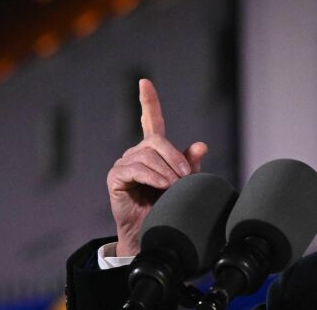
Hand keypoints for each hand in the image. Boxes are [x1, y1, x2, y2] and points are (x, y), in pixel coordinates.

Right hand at [106, 79, 207, 255]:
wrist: (152, 233)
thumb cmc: (167, 206)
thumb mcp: (184, 183)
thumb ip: (190, 164)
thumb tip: (201, 145)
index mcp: (153, 150)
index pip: (150, 119)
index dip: (148, 101)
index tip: (145, 82)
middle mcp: (136, 152)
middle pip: (157, 141)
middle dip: (174, 157)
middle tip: (186, 177)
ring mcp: (124, 164)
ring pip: (148, 156)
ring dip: (166, 171)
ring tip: (174, 187)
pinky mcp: (116, 177)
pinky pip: (136, 169)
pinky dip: (152, 177)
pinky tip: (162, 186)